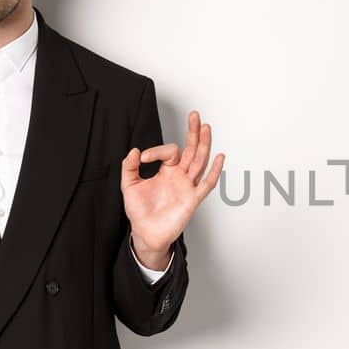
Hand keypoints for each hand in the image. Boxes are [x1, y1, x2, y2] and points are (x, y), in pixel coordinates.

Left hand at [121, 110, 223, 264]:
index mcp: (167, 171)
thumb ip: (129, 167)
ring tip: (205, 127)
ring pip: (199, 161)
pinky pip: (207, 184)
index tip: (142, 158)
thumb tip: (134, 151)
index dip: (156, 151)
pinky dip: (214, 171)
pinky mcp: (192, 199)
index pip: (169, 151)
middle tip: (194, 115)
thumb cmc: (140, 212)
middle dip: (192, 132)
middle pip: (191, 150)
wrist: (146, 233)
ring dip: (203, 144)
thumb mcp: (129, 185)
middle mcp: (180, 176)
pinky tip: (219, 157)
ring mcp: (188, 186)